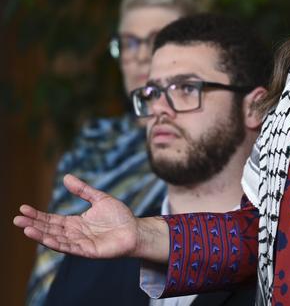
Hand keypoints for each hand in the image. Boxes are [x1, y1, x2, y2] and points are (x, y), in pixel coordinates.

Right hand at [13, 174, 167, 261]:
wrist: (135, 230)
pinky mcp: (88, 251)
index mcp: (75, 223)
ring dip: (40, 235)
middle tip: (16, 220)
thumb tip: (66, 177)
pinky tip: (46, 239)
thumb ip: (82, 190)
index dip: (37, 215)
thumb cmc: (119, 216)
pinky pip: (70, 248)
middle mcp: (74, 234)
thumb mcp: (99, 199)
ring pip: (56, 239)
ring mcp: (80, 243)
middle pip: (49, 229)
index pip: (51, 219)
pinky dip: (57, 244)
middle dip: (33, 225)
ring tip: (26, 229)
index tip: (23, 209)